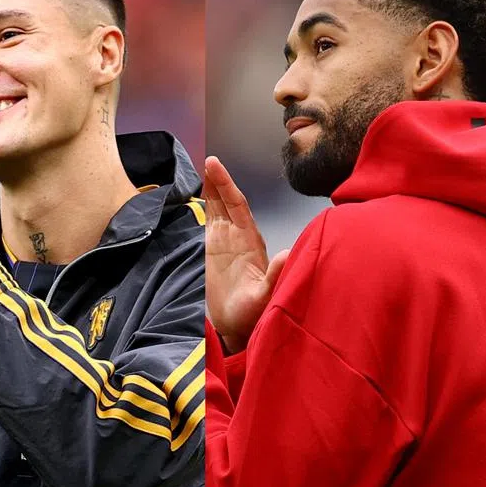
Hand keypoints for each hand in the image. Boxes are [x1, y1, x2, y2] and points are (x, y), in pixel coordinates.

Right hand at [203, 156, 289, 352]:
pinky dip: (204, 206)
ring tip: (204, 169)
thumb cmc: (253, 313)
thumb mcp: (265, 296)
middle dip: (218, 180)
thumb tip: (285, 254)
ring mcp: (226, 242)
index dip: (227, 185)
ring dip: (211, 189)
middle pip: (227, 201)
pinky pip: (208, 221)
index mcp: (250, 241)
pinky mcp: (213, 249)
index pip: (238, 204)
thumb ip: (274, 276)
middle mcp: (238, 236)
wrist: (238, 326)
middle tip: (208, 160)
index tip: (215, 166)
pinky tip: (199, 194)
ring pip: (217, 208)